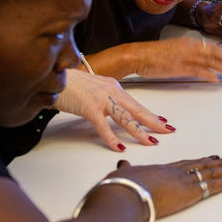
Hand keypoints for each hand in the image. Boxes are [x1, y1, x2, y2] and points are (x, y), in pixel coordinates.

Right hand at [55, 70, 175, 151]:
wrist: (53, 75)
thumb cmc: (70, 83)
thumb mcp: (95, 89)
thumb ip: (106, 98)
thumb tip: (115, 110)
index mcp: (114, 87)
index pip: (136, 104)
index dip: (150, 114)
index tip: (162, 122)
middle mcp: (111, 92)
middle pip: (137, 110)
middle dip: (153, 122)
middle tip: (168, 131)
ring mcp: (101, 99)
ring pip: (125, 118)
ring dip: (139, 131)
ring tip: (150, 141)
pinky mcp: (89, 108)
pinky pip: (103, 126)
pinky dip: (112, 137)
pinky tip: (120, 146)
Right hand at [111, 155, 221, 217]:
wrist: (126, 194)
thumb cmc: (122, 187)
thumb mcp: (123, 176)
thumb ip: (126, 170)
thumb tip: (122, 164)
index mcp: (161, 170)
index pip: (184, 164)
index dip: (198, 161)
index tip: (209, 158)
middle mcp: (175, 173)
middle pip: (200, 165)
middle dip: (216, 163)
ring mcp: (183, 181)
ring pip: (209, 173)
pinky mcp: (189, 193)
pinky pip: (211, 186)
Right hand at [134, 38, 221, 81]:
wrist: (139, 55)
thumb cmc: (155, 53)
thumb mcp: (176, 48)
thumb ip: (190, 52)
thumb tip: (203, 59)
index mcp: (190, 42)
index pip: (214, 47)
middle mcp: (190, 47)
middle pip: (216, 54)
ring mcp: (185, 57)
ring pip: (210, 62)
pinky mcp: (178, 67)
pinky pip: (198, 71)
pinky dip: (210, 75)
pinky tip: (219, 78)